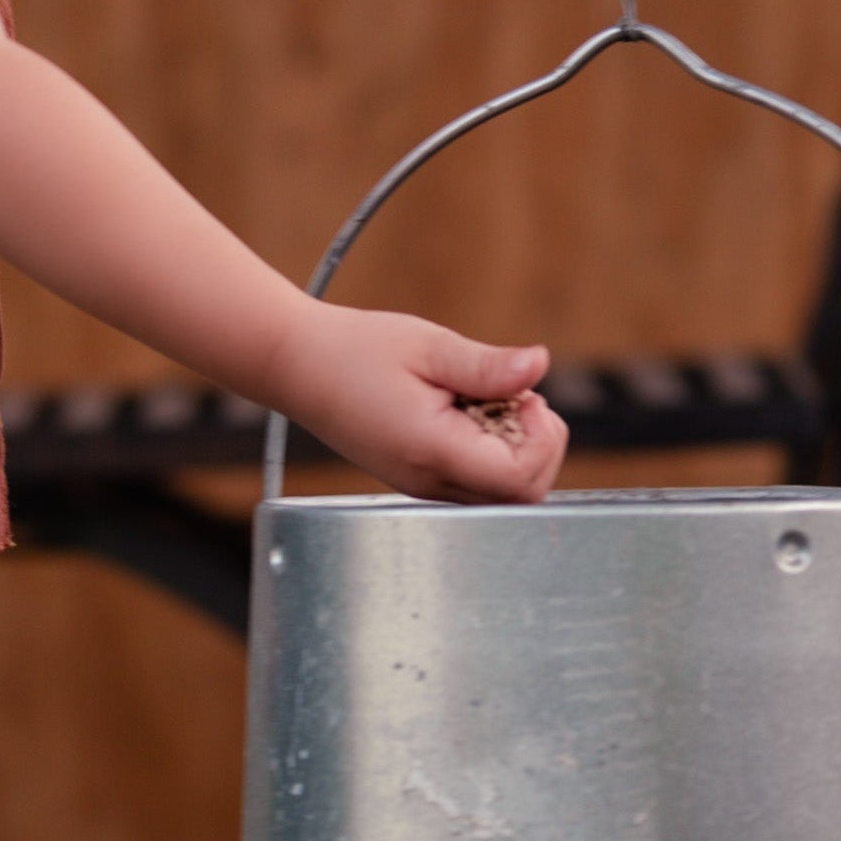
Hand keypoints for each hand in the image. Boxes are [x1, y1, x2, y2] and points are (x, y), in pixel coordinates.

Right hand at [274, 308, 567, 502]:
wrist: (298, 367)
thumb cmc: (354, 351)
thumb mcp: (428, 345)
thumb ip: (487, 366)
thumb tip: (539, 366)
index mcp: (432, 451)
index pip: (521, 477)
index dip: (542, 438)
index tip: (522, 395)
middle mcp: (428, 482)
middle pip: (521, 495)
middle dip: (538, 445)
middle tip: (513, 396)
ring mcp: (422, 487)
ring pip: (503, 494)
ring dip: (516, 449)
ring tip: (486, 400)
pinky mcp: (419, 480)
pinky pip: (477, 483)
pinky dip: (491, 453)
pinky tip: (468, 415)